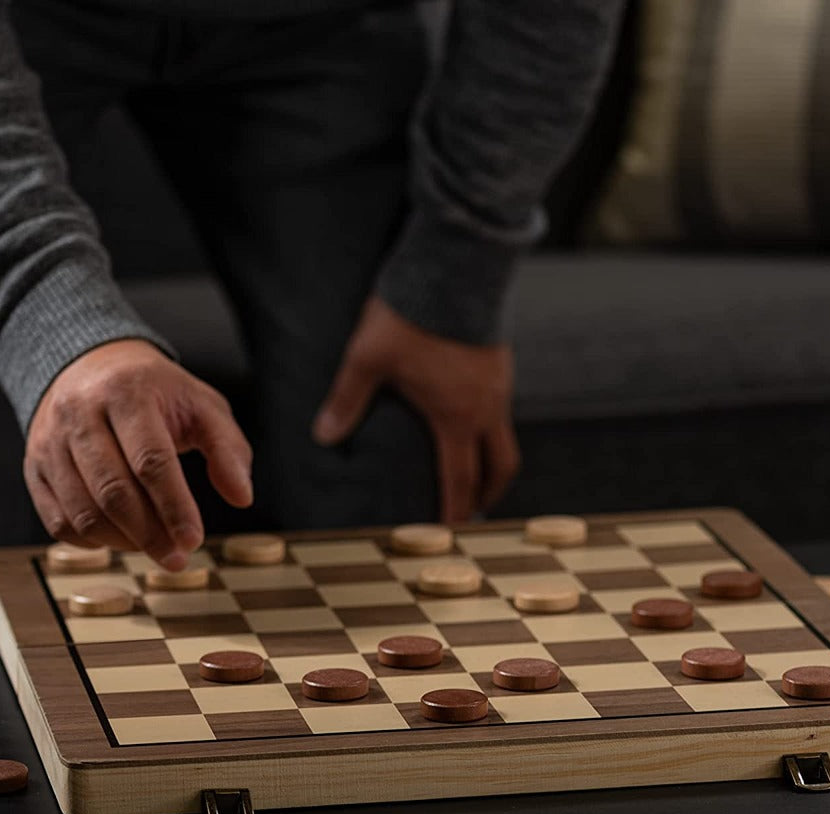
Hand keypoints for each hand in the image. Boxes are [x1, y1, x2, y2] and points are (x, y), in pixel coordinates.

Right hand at [24, 339, 253, 569]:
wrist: (92, 365)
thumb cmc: (157, 393)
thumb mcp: (203, 408)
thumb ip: (228, 450)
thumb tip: (242, 496)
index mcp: (127, 394)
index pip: (151, 460)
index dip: (174, 506)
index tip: (194, 540)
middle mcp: (80, 414)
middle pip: (112, 490)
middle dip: (149, 534)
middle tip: (177, 559)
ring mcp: (50, 441)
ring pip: (82, 510)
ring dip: (122, 542)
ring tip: (155, 548)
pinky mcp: (33, 465)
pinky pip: (56, 519)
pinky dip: (90, 541)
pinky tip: (121, 540)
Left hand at [312, 297, 519, 522]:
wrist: (456, 266)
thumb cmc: (411, 316)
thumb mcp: (369, 359)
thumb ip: (347, 400)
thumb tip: (324, 436)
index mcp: (456, 418)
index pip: (460, 479)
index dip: (454, 510)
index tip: (450, 530)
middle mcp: (486, 408)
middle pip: (500, 466)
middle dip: (488, 493)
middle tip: (472, 508)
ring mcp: (499, 385)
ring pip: (504, 437)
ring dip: (491, 460)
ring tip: (473, 468)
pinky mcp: (501, 361)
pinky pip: (502, 408)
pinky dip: (489, 427)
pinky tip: (470, 417)